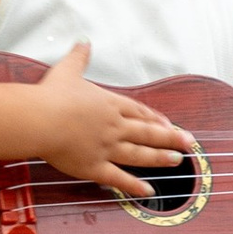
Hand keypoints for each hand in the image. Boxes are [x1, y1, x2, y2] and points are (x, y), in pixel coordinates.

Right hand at [30, 41, 196, 199]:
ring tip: (177, 161)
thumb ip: (79, 56)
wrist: (42, 119)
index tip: (170, 124)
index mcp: (109, 104)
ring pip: (140, 154)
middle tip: (190, 143)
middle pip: (147, 132)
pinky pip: (119, 178)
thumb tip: (84, 42)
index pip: (139, 112)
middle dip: (171, 138)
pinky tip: (148, 191)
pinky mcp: (94, 167)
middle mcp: (114, 126)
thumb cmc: (52, 96)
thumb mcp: (68, 70)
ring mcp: (107, 148)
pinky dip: (134, 186)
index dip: (155, 118)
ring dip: (160, 158)